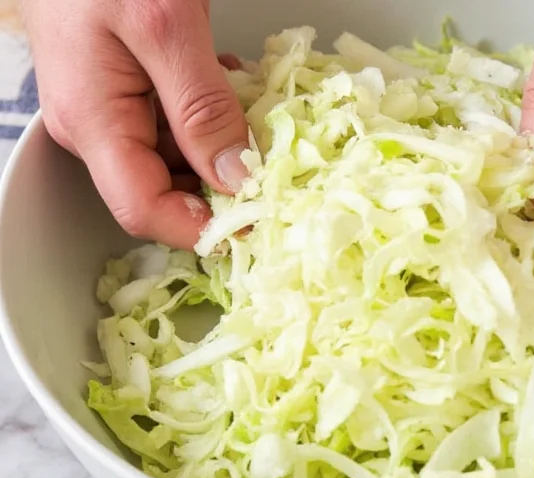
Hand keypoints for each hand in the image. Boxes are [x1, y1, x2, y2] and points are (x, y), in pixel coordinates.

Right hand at [24, 0, 249, 249]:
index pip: (144, 209)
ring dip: (222, 153)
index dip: (202, 230)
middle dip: (220, 192)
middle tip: (274, 177)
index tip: (256, 226)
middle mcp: (97, 125)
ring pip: (175, 159)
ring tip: (261, 131)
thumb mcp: (165, 26)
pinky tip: (236, 96)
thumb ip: (201, 107)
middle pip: (164, 191)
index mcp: (94, 121)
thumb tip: (235, 179)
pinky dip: (211, 121)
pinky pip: (174, 124)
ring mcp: (110, 105)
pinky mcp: (127, 85)